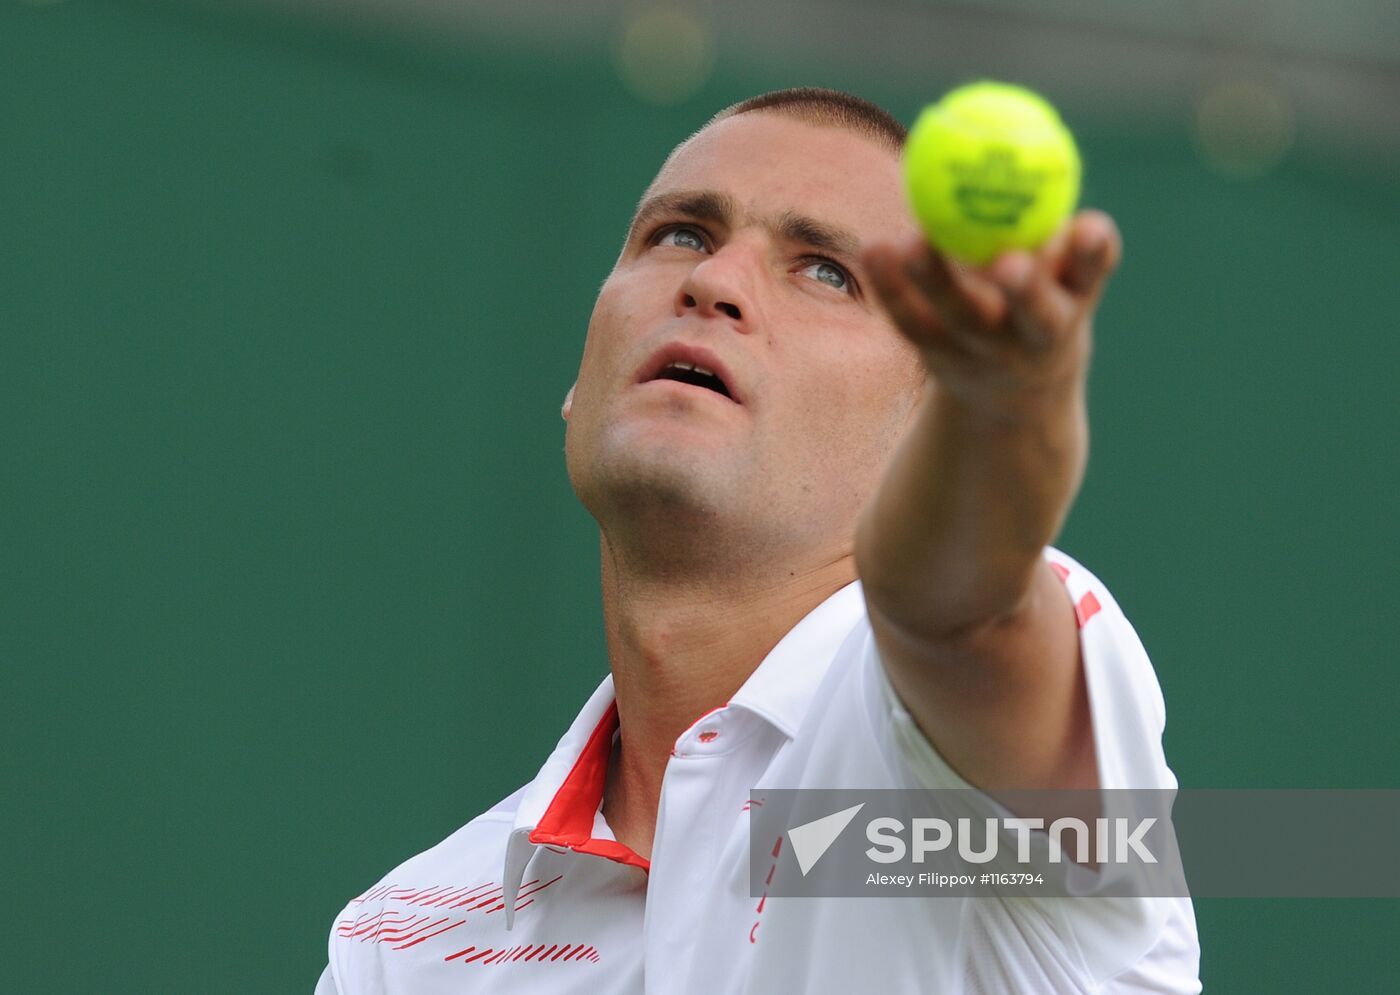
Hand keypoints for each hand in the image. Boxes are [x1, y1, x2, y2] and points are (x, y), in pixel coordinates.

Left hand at [862, 210, 1121, 417]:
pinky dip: (891, 286)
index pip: (1091, 274)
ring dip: (936, 281)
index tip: (1090, 225)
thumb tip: (1023, 134)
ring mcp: (986, 352)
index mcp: (1073, 300)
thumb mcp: (1058, 265)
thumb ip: (1047, 217)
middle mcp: (1037, 335)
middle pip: (1034, 315)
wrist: (1012, 387)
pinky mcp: (940, 357)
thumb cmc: (1040, 295)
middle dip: (1025, 290)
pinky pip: (912, 322)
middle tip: (1007, 259)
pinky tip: (873, 249)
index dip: (1091, 253)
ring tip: (912, 242)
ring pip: (961, 318)